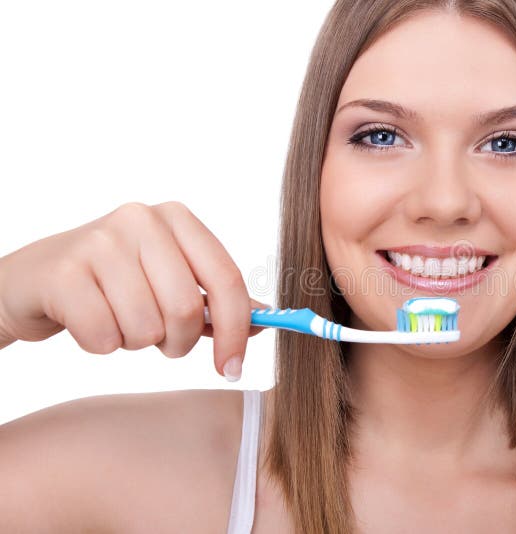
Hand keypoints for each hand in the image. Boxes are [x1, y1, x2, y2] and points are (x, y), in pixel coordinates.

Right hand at [0, 201, 265, 379]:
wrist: (34, 280)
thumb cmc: (114, 284)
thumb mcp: (169, 280)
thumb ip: (216, 300)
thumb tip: (264, 321)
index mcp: (177, 219)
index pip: (227, 280)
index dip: (236, 331)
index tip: (233, 368)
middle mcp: (141, 219)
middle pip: (187, 310)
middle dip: (177, 342)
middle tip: (159, 341)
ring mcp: (100, 241)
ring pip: (146, 328)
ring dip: (135, 342)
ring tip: (118, 321)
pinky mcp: (64, 271)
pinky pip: (105, 337)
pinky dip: (101, 344)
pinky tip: (88, 322)